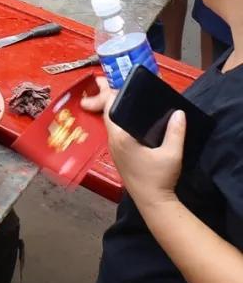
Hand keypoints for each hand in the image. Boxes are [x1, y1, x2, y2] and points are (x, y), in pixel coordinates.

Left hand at [82, 77, 185, 207]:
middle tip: (105, 81)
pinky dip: (118, 119)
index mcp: (121, 138)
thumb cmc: (159, 178)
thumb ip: (175, 133)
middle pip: (107, 114)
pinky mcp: (118, 153)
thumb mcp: (172, 155)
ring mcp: (114, 148)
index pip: (111, 110)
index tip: (113, 81)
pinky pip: (115, 130)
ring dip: (113, 108)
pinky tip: (127, 115)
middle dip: (107, 97)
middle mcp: (113, 141)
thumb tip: (178, 113)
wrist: (152, 202)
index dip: (112, 94)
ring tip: (117, 93)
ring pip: (110, 122)